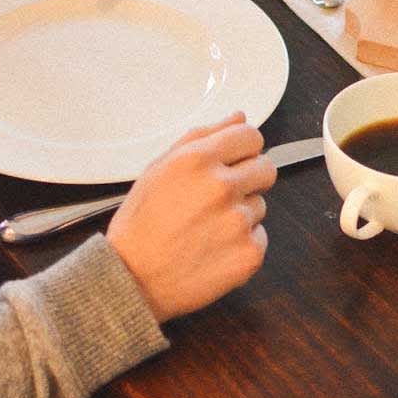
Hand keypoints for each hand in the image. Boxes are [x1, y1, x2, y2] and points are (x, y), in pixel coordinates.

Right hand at [107, 114, 275, 321]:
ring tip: (206, 228)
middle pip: (267, 168)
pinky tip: (214, 249)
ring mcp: (237, 222)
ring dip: (241, 213)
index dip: (242, 149)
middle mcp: (221, 187)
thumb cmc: (142, 223)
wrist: (130, 281)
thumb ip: (203, 136)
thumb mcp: (159, 168)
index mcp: (198, 160)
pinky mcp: (248, 254)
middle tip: (221, 197)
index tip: (232, 161)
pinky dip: (242, 243)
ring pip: (260, 205)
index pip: (251, 135)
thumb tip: (240, 116)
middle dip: (249, 178)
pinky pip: (260, 236)